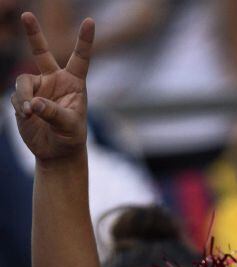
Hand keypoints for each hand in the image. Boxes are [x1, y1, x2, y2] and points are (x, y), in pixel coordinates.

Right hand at [11, 12, 93, 160]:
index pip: (80, 58)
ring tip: (30, 112)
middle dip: (33, 33)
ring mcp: (37, 87)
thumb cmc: (70, 137)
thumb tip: (33, 103)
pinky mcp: (23, 97)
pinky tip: (27, 116)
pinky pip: (17, 96)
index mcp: (73, 82)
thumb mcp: (69, 126)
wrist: (56, 151)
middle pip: (41, 52)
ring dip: (24, 97)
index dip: (84, 40)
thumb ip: (54, 113)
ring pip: (23, 81)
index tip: (90, 21)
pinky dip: (20, 106)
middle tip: (26, 15)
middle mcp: (54, 80)